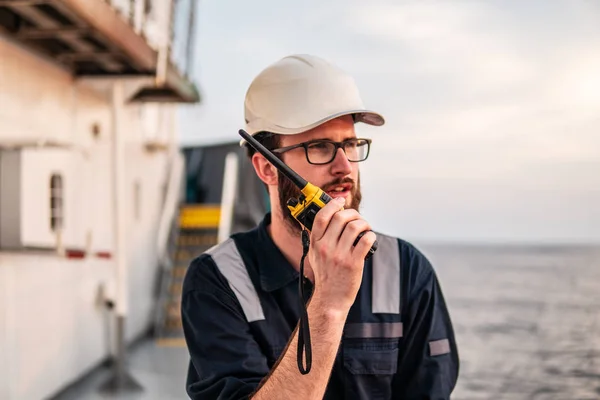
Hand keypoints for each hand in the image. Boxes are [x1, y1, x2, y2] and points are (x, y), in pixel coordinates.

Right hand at [308, 197, 376, 313]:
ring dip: (363, 223)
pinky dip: (370, 235)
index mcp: (315, 243)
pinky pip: (365, 240)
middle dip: (352, 213)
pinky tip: (369, 238)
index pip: (321, 216)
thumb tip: (325, 218)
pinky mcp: (354, 263)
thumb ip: (317, 238)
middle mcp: (326, 247)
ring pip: (354, 226)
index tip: (340, 201)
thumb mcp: (313, 255)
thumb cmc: (325, 277)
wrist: (331, 298)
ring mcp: (340, 255)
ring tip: (365, 228)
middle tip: (357, 218)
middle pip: (340, 217)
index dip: (332, 204)